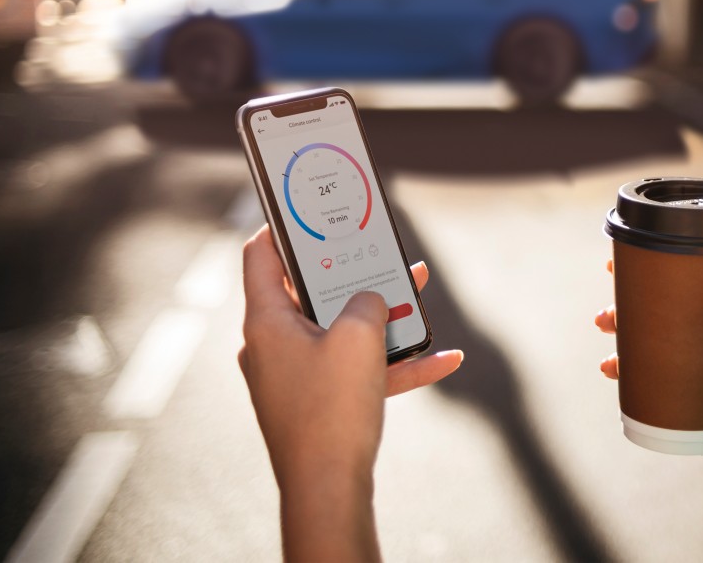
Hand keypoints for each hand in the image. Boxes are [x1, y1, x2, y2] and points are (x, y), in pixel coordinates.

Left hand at [239, 225, 462, 559]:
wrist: (329, 489)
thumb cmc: (331, 410)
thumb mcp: (359, 335)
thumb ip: (367, 301)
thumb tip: (369, 299)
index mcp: (266, 322)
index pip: (260, 257)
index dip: (282, 228)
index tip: (308, 213)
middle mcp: (273, 346)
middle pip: (312, 293)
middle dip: (355, 274)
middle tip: (379, 253)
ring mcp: (295, 376)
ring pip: (342, 331)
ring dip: (382, 316)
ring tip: (419, 298)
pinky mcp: (318, 402)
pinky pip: (358, 371)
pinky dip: (394, 363)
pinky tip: (442, 360)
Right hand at [595, 260, 702, 525]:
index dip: (682, 263)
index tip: (647, 254)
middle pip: (683, 306)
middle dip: (646, 302)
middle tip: (612, 307)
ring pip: (670, 339)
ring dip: (638, 334)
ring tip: (608, 334)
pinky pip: (668, 375)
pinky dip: (642, 370)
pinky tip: (616, 372)